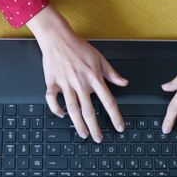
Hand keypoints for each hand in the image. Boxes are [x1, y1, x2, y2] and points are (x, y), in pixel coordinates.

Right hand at [27, 6, 127, 142]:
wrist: (57, 37)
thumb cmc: (78, 46)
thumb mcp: (100, 58)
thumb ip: (112, 73)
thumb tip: (124, 83)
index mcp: (94, 77)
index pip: (108, 101)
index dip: (115, 116)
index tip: (119, 127)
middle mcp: (80, 83)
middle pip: (89, 111)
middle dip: (95, 128)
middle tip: (98, 139)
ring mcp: (65, 84)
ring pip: (72, 109)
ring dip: (78, 125)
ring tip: (83, 134)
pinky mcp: (52, 82)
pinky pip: (52, 100)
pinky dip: (56, 109)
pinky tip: (62, 115)